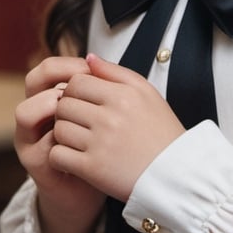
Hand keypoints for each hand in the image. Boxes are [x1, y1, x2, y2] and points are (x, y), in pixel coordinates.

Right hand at [15, 56, 105, 232]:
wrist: (89, 191)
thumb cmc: (97, 148)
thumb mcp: (99, 114)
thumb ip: (97, 89)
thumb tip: (94, 58)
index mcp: (48, 100)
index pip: (46, 69)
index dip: (66, 64)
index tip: (90, 70)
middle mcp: (34, 117)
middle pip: (31, 83)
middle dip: (59, 81)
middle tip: (85, 90)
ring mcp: (30, 140)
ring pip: (25, 112)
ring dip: (52, 107)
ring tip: (79, 114)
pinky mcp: (36, 164)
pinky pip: (42, 145)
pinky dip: (62, 141)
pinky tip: (84, 142)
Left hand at [50, 53, 184, 202]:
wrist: (175, 174)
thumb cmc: (161, 133)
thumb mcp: (147, 93)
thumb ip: (115, 72)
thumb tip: (88, 58)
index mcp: (123, 95)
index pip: (77, 81)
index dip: (75, 90)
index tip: (83, 102)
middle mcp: (111, 117)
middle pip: (64, 104)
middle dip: (67, 112)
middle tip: (79, 122)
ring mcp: (100, 143)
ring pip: (58, 129)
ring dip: (63, 134)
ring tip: (78, 140)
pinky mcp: (93, 169)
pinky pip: (57, 155)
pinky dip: (60, 157)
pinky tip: (74, 158)